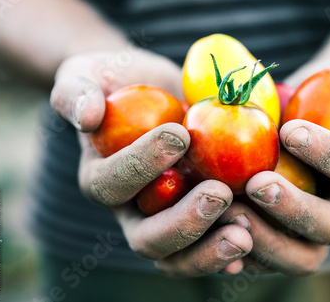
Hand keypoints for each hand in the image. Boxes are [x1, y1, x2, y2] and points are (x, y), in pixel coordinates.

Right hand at [50, 49, 251, 276]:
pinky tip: (253, 245)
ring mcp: (166, 219)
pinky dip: (227, 253)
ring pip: (178, 255)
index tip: (179, 134)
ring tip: (245, 232)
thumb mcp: (88, 74)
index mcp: (101, 178)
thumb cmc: (118, 82)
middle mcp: (131, 210)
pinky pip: (208, 246)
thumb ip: (76, 91)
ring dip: (210, 250)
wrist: (152, 91)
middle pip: (147, 238)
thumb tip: (86, 117)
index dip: (142, 164)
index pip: (113, 183)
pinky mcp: (197, 219)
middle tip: (219, 195)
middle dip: (183, 222)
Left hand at [220, 53, 329, 275]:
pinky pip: (267, 258)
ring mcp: (318, 232)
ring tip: (229, 209)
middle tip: (257, 182)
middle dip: (294, 208)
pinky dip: (243, 251)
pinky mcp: (286, 239)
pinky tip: (215, 229)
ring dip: (265, 238)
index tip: (291, 131)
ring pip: (300, 256)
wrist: (320, 108)